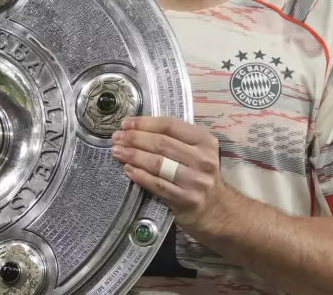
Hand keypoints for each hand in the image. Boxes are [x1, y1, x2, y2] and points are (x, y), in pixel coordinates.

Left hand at [110, 116, 229, 234]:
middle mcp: (203, 159)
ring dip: (133, 156)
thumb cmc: (199, 176)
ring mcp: (196, 181)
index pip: (170, 125)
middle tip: (116, 138)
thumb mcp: (196, 152)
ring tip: (117, 152)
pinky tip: (128, 170)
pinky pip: (158, 185)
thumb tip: (136, 128)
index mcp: (205, 141)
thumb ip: (174, 139)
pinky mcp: (186, 199)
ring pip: (158, 163)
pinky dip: (140, 176)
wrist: (216, 209)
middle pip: (162, 143)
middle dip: (134, 139)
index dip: (144, 123)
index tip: (125, 124)